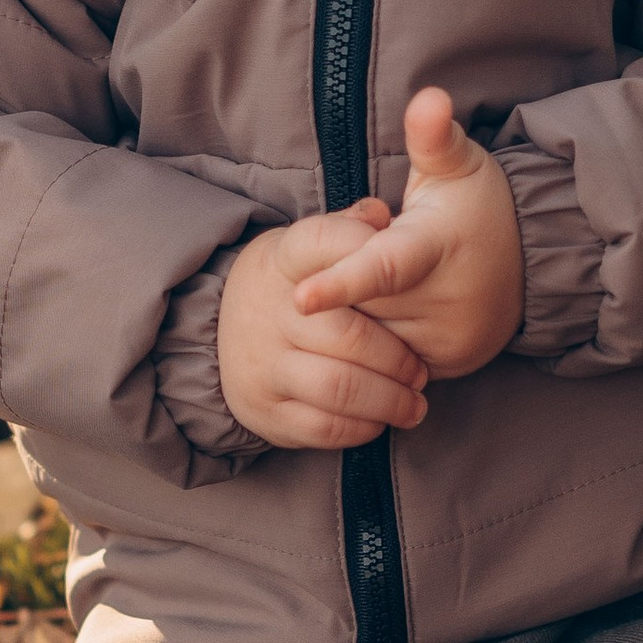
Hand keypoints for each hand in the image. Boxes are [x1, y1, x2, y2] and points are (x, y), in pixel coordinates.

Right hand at [216, 204, 429, 449]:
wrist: (220, 335)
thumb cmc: (291, 287)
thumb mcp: (308, 249)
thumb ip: (348, 229)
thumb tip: (381, 214)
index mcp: (283, 260)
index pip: (323, 242)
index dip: (365, 252)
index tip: (405, 272)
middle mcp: (269, 311)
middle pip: (349, 336)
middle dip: (398, 359)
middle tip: (422, 371)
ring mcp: (263, 364)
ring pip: (340, 388)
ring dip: (388, 400)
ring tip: (414, 403)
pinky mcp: (264, 410)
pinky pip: (323, 428)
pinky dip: (361, 427)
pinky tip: (380, 419)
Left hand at [292, 88, 523, 377]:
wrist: (532, 260)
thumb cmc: (475, 204)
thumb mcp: (457, 162)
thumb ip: (433, 136)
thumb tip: (429, 98)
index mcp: (435, 245)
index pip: (386, 267)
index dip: (342, 282)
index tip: (300, 298)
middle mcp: (444, 300)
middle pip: (360, 302)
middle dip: (344, 278)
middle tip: (369, 249)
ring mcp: (446, 339)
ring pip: (368, 334)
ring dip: (360, 310)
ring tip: (392, 280)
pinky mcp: (445, 365)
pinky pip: (387, 357)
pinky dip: (379, 336)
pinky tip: (395, 309)